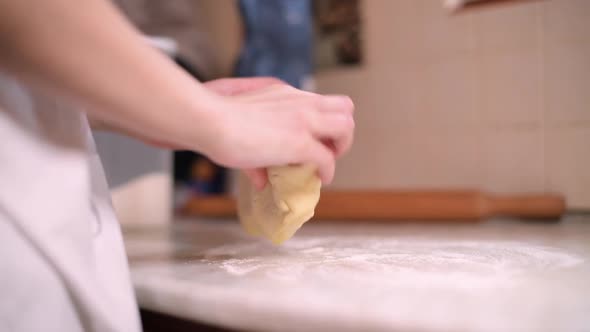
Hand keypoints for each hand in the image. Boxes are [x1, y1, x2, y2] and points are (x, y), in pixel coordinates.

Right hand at [202, 79, 354, 187]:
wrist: (211, 120)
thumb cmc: (218, 118)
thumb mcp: (245, 122)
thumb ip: (257, 145)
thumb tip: (261, 179)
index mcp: (287, 93)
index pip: (321, 101)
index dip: (325, 120)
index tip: (315, 137)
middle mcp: (301, 102)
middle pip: (345, 107)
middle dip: (342, 129)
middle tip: (329, 148)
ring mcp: (303, 121)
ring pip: (346, 127)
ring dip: (341, 146)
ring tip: (328, 162)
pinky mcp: (300, 143)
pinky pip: (327, 158)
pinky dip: (328, 170)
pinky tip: (321, 178)